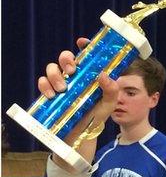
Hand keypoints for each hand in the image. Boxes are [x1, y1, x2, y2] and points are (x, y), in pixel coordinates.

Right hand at [38, 38, 118, 170]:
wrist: (82, 134)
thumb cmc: (97, 116)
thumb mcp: (109, 103)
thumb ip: (112, 90)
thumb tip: (103, 75)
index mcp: (89, 75)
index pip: (86, 56)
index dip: (84, 45)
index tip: (82, 42)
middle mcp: (74, 76)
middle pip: (66, 58)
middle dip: (66, 59)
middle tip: (72, 70)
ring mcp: (61, 84)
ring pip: (52, 68)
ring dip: (55, 74)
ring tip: (63, 88)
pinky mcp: (50, 94)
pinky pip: (42, 82)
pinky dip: (45, 85)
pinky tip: (52, 95)